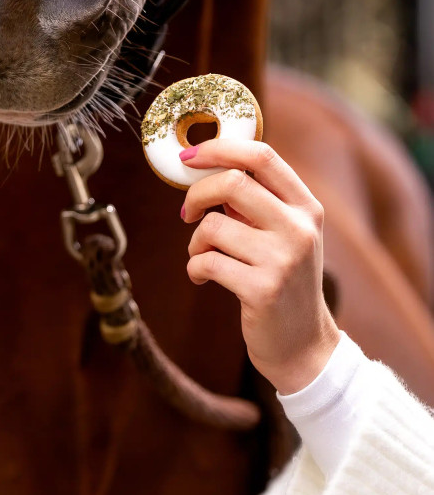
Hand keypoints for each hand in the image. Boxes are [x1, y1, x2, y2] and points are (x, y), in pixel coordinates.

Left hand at [180, 139, 339, 394]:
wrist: (303, 345)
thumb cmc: (283, 281)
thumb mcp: (284, 235)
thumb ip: (256, 202)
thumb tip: (204, 165)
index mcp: (306, 207)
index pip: (263, 156)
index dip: (220, 148)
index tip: (190, 157)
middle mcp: (300, 229)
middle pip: (233, 182)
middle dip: (197, 194)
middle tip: (187, 212)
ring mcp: (283, 260)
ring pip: (213, 226)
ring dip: (195, 242)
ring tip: (202, 256)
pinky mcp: (263, 290)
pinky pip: (206, 262)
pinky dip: (194, 268)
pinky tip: (203, 278)